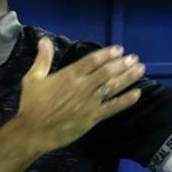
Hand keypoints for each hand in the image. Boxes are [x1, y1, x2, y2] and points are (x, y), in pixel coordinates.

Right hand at [14, 40, 143, 154]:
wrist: (34, 131)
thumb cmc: (32, 105)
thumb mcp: (33, 78)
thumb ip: (42, 59)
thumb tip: (44, 40)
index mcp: (69, 75)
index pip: (93, 60)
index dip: (107, 54)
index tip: (119, 49)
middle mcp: (83, 86)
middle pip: (107, 72)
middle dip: (122, 64)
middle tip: (134, 58)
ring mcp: (90, 102)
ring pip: (113, 87)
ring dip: (128, 77)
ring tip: (140, 69)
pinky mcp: (93, 117)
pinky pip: (113, 107)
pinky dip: (126, 100)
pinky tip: (137, 94)